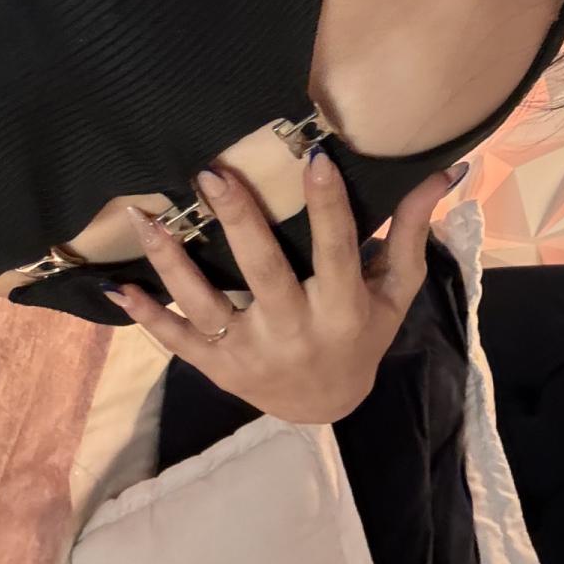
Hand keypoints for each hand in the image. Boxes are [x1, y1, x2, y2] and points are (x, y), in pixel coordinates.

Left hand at [105, 151, 466, 424]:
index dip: (329, 205)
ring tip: (149, 217)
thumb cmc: (364, 334)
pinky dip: (146, 315)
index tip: (313, 157)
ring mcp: (250, 353)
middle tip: (212, 172)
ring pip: (206, 302)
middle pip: (264, 271)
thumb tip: (443, 171)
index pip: (337, 250)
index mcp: (344, 310)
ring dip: (173, 260)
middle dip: (239, 221)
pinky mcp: (216, 367)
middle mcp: (296, 332)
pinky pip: (176, 340)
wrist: (326, 406)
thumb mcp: (395, 291)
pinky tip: (119, 285)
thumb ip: (411, 232)